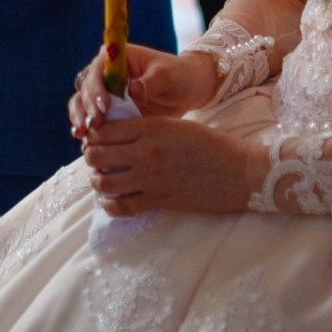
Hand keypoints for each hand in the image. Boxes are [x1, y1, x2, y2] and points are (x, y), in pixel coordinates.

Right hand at [69, 43, 215, 135]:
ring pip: (82, 104)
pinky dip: (88, 131)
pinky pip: (91, 120)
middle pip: (85, 89)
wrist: (185, 91)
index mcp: (116, 58)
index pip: (98, 71)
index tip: (104, 107)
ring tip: (84, 136)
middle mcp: (104, 73)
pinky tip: (88, 144)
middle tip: (94, 127)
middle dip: (87, 108)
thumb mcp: (168, 76)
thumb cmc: (178, 76)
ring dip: (81, 120)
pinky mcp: (107, 111)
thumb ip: (150, 82)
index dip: (97, 88)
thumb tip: (133, 90)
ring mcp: (104, 93)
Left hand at [82, 114, 259, 215]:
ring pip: (103, 182)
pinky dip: (110, 204)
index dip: (95, 134)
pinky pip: (121, 206)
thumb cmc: (212, 145)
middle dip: (92, 157)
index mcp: (151, 127)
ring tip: (105, 179)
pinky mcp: (159, 201)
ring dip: (98, 181)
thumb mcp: (176, 125)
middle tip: (99, 160)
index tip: (97, 139)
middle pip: (96, 155)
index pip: (104, 130)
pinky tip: (112, 199)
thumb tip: (118, 135)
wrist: (239, 172)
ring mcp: (151, 178)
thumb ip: (146, 128)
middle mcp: (146, 152)